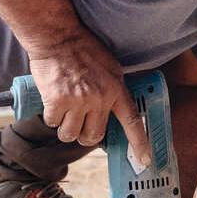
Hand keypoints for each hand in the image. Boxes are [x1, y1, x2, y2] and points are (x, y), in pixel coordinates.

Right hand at [25, 31, 150, 166]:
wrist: (58, 36)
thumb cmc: (82, 49)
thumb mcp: (110, 67)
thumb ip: (113, 89)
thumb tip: (114, 110)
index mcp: (116, 89)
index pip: (132, 121)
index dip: (140, 143)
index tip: (145, 161)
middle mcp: (99, 98)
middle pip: (93, 136)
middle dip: (84, 135)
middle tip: (79, 123)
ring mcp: (78, 101)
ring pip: (70, 134)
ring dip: (65, 127)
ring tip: (64, 109)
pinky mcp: (57, 101)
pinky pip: (53, 123)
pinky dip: (51, 115)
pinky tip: (52, 99)